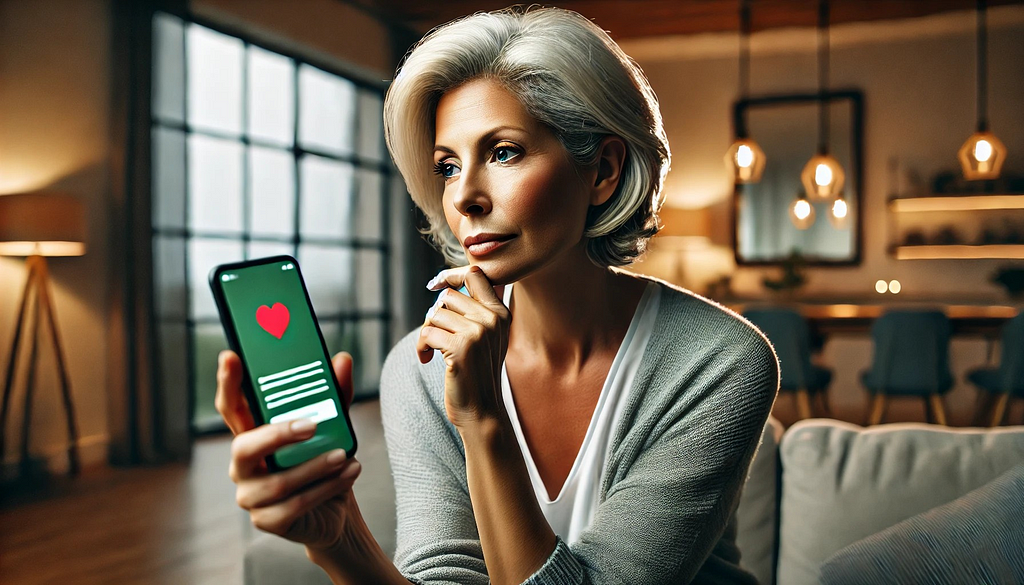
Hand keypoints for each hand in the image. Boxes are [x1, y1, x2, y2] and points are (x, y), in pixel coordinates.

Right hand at [215, 350, 360, 550]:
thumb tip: (342, 360)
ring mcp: (251, 495)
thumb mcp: (333, 426)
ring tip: (344, 455)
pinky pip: (295, 505)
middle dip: (277, 434)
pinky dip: (326, 487)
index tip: (230, 357)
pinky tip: (348, 474)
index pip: (232, 407)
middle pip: (244, 447)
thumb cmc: (324, 462)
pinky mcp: (268, 521)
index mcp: (253, 435)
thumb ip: (336, 395)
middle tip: (312, 426)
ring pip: (278, 481)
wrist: (336, 511)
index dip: (228, 384)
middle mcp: (244, 465)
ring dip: (315, 466)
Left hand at [416, 265, 510, 427]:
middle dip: (435, 315)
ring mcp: (478, 333)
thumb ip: (478, 311)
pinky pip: (427, 333)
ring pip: (435, 314)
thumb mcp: (488, 339)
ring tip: (432, 350)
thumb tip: (451, 282)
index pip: (476, 275)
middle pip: (449, 296)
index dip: (451, 275)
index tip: (435, 285)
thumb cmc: (478, 374)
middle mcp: (492, 320)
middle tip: (435, 335)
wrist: (482, 412)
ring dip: (427, 332)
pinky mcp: (461, 348)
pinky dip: (421, 347)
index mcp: (501, 314)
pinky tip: (428, 359)